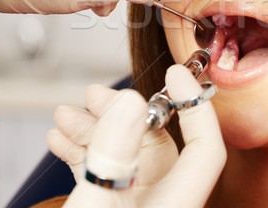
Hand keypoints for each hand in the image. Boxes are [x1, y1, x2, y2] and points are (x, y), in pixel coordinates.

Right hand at [47, 65, 225, 206]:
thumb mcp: (93, 206)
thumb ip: (112, 154)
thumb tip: (132, 100)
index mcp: (176, 207)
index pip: (207, 149)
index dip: (197, 106)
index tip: (174, 73)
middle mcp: (163, 206)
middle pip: (156, 147)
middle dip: (123, 114)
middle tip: (91, 94)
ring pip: (126, 160)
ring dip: (96, 133)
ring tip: (63, 116)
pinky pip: (109, 178)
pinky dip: (86, 156)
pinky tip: (60, 142)